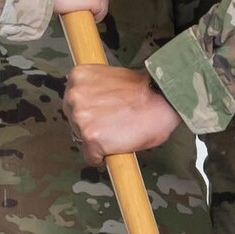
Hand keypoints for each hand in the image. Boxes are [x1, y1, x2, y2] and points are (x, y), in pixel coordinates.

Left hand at [64, 63, 182, 164]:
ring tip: (118, 131)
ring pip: (80, 138)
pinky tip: (118, 144)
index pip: (72, 101)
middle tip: (113, 122)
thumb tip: (92, 106)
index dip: (89, 110)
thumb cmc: (144, 92)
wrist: (161, 100)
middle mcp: (74, 96)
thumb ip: (95, 91)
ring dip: (97, 139)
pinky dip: (103, 156)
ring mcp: (80, 117)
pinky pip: (91, 156)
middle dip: (90, 124)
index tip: (100, 113)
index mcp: (78, 76)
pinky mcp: (90, 137)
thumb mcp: (110, 79)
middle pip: (73, 120)